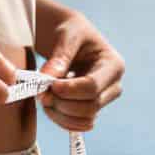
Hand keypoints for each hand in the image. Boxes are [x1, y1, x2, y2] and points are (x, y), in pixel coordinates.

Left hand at [35, 13, 123, 132]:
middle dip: (62, 103)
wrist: (69, 36)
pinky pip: (78, 124)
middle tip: (40, 93)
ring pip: (84, 119)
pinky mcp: (92, 108)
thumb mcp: (66, 36)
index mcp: (113, 64)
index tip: (47, 85)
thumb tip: (47, 80)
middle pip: (90, 107)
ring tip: (43, 97)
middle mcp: (113, 85)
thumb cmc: (70, 30)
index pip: (92, 87)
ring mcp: (104, 99)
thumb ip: (58, 58)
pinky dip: (61, 120)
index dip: (68, 90)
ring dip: (59, 114)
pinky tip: (49, 105)